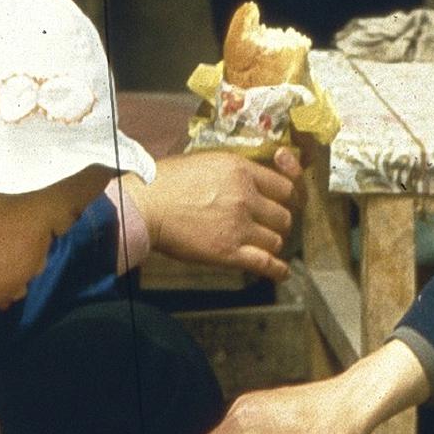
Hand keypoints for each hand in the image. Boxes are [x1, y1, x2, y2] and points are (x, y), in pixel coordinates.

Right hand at [125, 147, 301, 280]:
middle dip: (278, 222)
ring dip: (272, 244)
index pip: (285, 186)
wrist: (144, 206)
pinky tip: (281, 272)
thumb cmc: (165, 181)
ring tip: (263, 245)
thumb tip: (248, 180)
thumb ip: (233, 172)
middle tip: (268, 226)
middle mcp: (246, 197)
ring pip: (277, 240)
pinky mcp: (229, 252)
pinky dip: (277, 270)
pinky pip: (265, 263)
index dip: (288, 196)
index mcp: (241, 170)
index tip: (285, 202)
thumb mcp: (206, 162)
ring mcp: (239, 225)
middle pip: (284, 215)